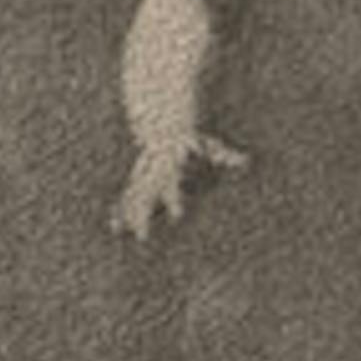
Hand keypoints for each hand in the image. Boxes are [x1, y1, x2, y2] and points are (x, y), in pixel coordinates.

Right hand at [114, 130, 243, 242]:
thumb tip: (246, 161)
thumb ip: (225, 157)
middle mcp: (154, 174)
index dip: (174, 202)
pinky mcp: (137, 181)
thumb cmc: (191, 140)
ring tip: (120, 232)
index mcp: (170, 168)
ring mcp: (143, 177)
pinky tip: (114, 227)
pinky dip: (120, 212)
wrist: (164, 124)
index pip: (172, 188)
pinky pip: (126, 198)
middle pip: (147, 197)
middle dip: (143, 216)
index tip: (177, 216)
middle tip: (142, 236)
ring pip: (133, 199)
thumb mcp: (209, 147)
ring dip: (128, 217)